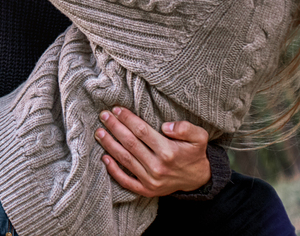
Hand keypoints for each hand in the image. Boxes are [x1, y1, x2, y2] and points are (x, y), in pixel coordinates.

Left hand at [95, 107, 210, 196]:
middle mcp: (157, 166)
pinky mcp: (146, 190)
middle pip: (130, 143)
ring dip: (109, 144)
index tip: (116, 109)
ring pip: (125, 159)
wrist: (198, 179)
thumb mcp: (200, 136)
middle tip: (103, 115)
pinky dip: (113, 170)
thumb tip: (166, 126)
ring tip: (99, 132)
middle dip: (114, 127)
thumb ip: (186, 128)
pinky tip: (104, 158)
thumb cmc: (195, 153)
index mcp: (168, 151)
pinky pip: (126, 181)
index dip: (127, 119)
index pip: (142, 131)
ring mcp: (151, 180)